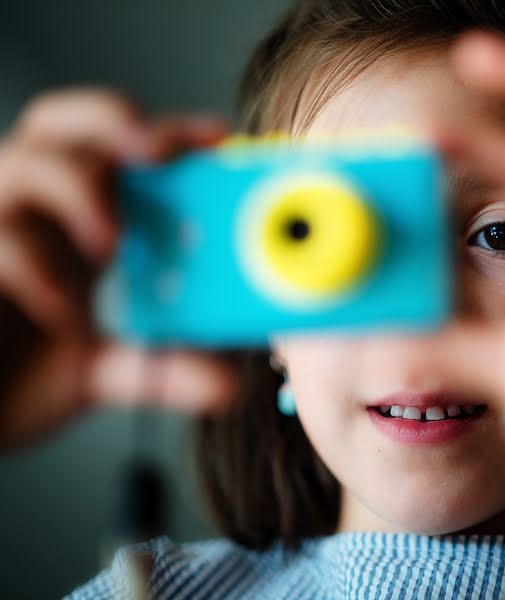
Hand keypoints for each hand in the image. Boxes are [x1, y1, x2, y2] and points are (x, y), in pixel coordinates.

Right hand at [0, 89, 237, 450]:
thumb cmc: (25, 375)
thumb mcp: (111, 370)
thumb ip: (168, 370)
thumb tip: (231, 381)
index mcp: (84, 216)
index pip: (123, 148)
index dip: (169, 133)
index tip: (217, 137)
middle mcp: (37, 207)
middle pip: (66, 125)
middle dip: (116, 127)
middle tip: (157, 154)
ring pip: (25, 164)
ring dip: (79, 190)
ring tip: (111, 244)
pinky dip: (31, 266)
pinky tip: (64, 311)